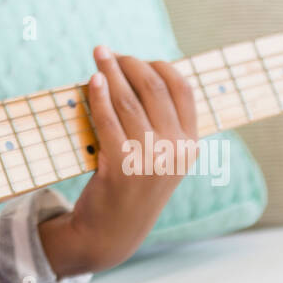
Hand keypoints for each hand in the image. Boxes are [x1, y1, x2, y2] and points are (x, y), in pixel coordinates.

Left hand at [67, 45, 198, 272]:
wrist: (113, 231)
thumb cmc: (135, 185)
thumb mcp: (163, 158)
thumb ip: (164, 123)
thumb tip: (144, 71)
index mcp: (191, 145)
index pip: (183, 89)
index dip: (159, 65)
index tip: (137, 58)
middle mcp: (175, 151)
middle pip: (154, 88)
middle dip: (130, 62)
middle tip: (109, 52)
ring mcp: (149, 159)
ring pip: (128, 99)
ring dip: (111, 70)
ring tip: (99, 53)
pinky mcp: (120, 166)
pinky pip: (107, 118)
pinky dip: (98, 94)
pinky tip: (91, 79)